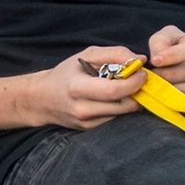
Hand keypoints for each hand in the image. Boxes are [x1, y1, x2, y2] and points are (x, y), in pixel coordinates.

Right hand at [17, 45, 145, 129]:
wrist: (42, 99)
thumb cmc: (66, 73)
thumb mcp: (87, 55)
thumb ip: (115, 54)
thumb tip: (141, 60)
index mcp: (78, 88)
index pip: (114, 91)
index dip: (134, 82)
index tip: (142, 73)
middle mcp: (82, 109)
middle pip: (123, 105)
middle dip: (138, 92)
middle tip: (140, 80)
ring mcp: (87, 123)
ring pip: (123, 114)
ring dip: (132, 100)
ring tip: (128, 87)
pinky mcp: (90, 130)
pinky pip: (116, 119)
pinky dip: (122, 108)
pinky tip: (117, 98)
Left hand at [147, 25, 184, 101]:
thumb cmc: (181, 50)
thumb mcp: (171, 37)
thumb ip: (160, 41)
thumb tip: (156, 58)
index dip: (172, 56)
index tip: (154, 60)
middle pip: (179, 73)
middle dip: (159, 74)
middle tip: (149, 73)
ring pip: (176, 91)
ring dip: (160, 88)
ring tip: (155, 81)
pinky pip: (178, 103)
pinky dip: (166, 99)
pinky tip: (164, 91)